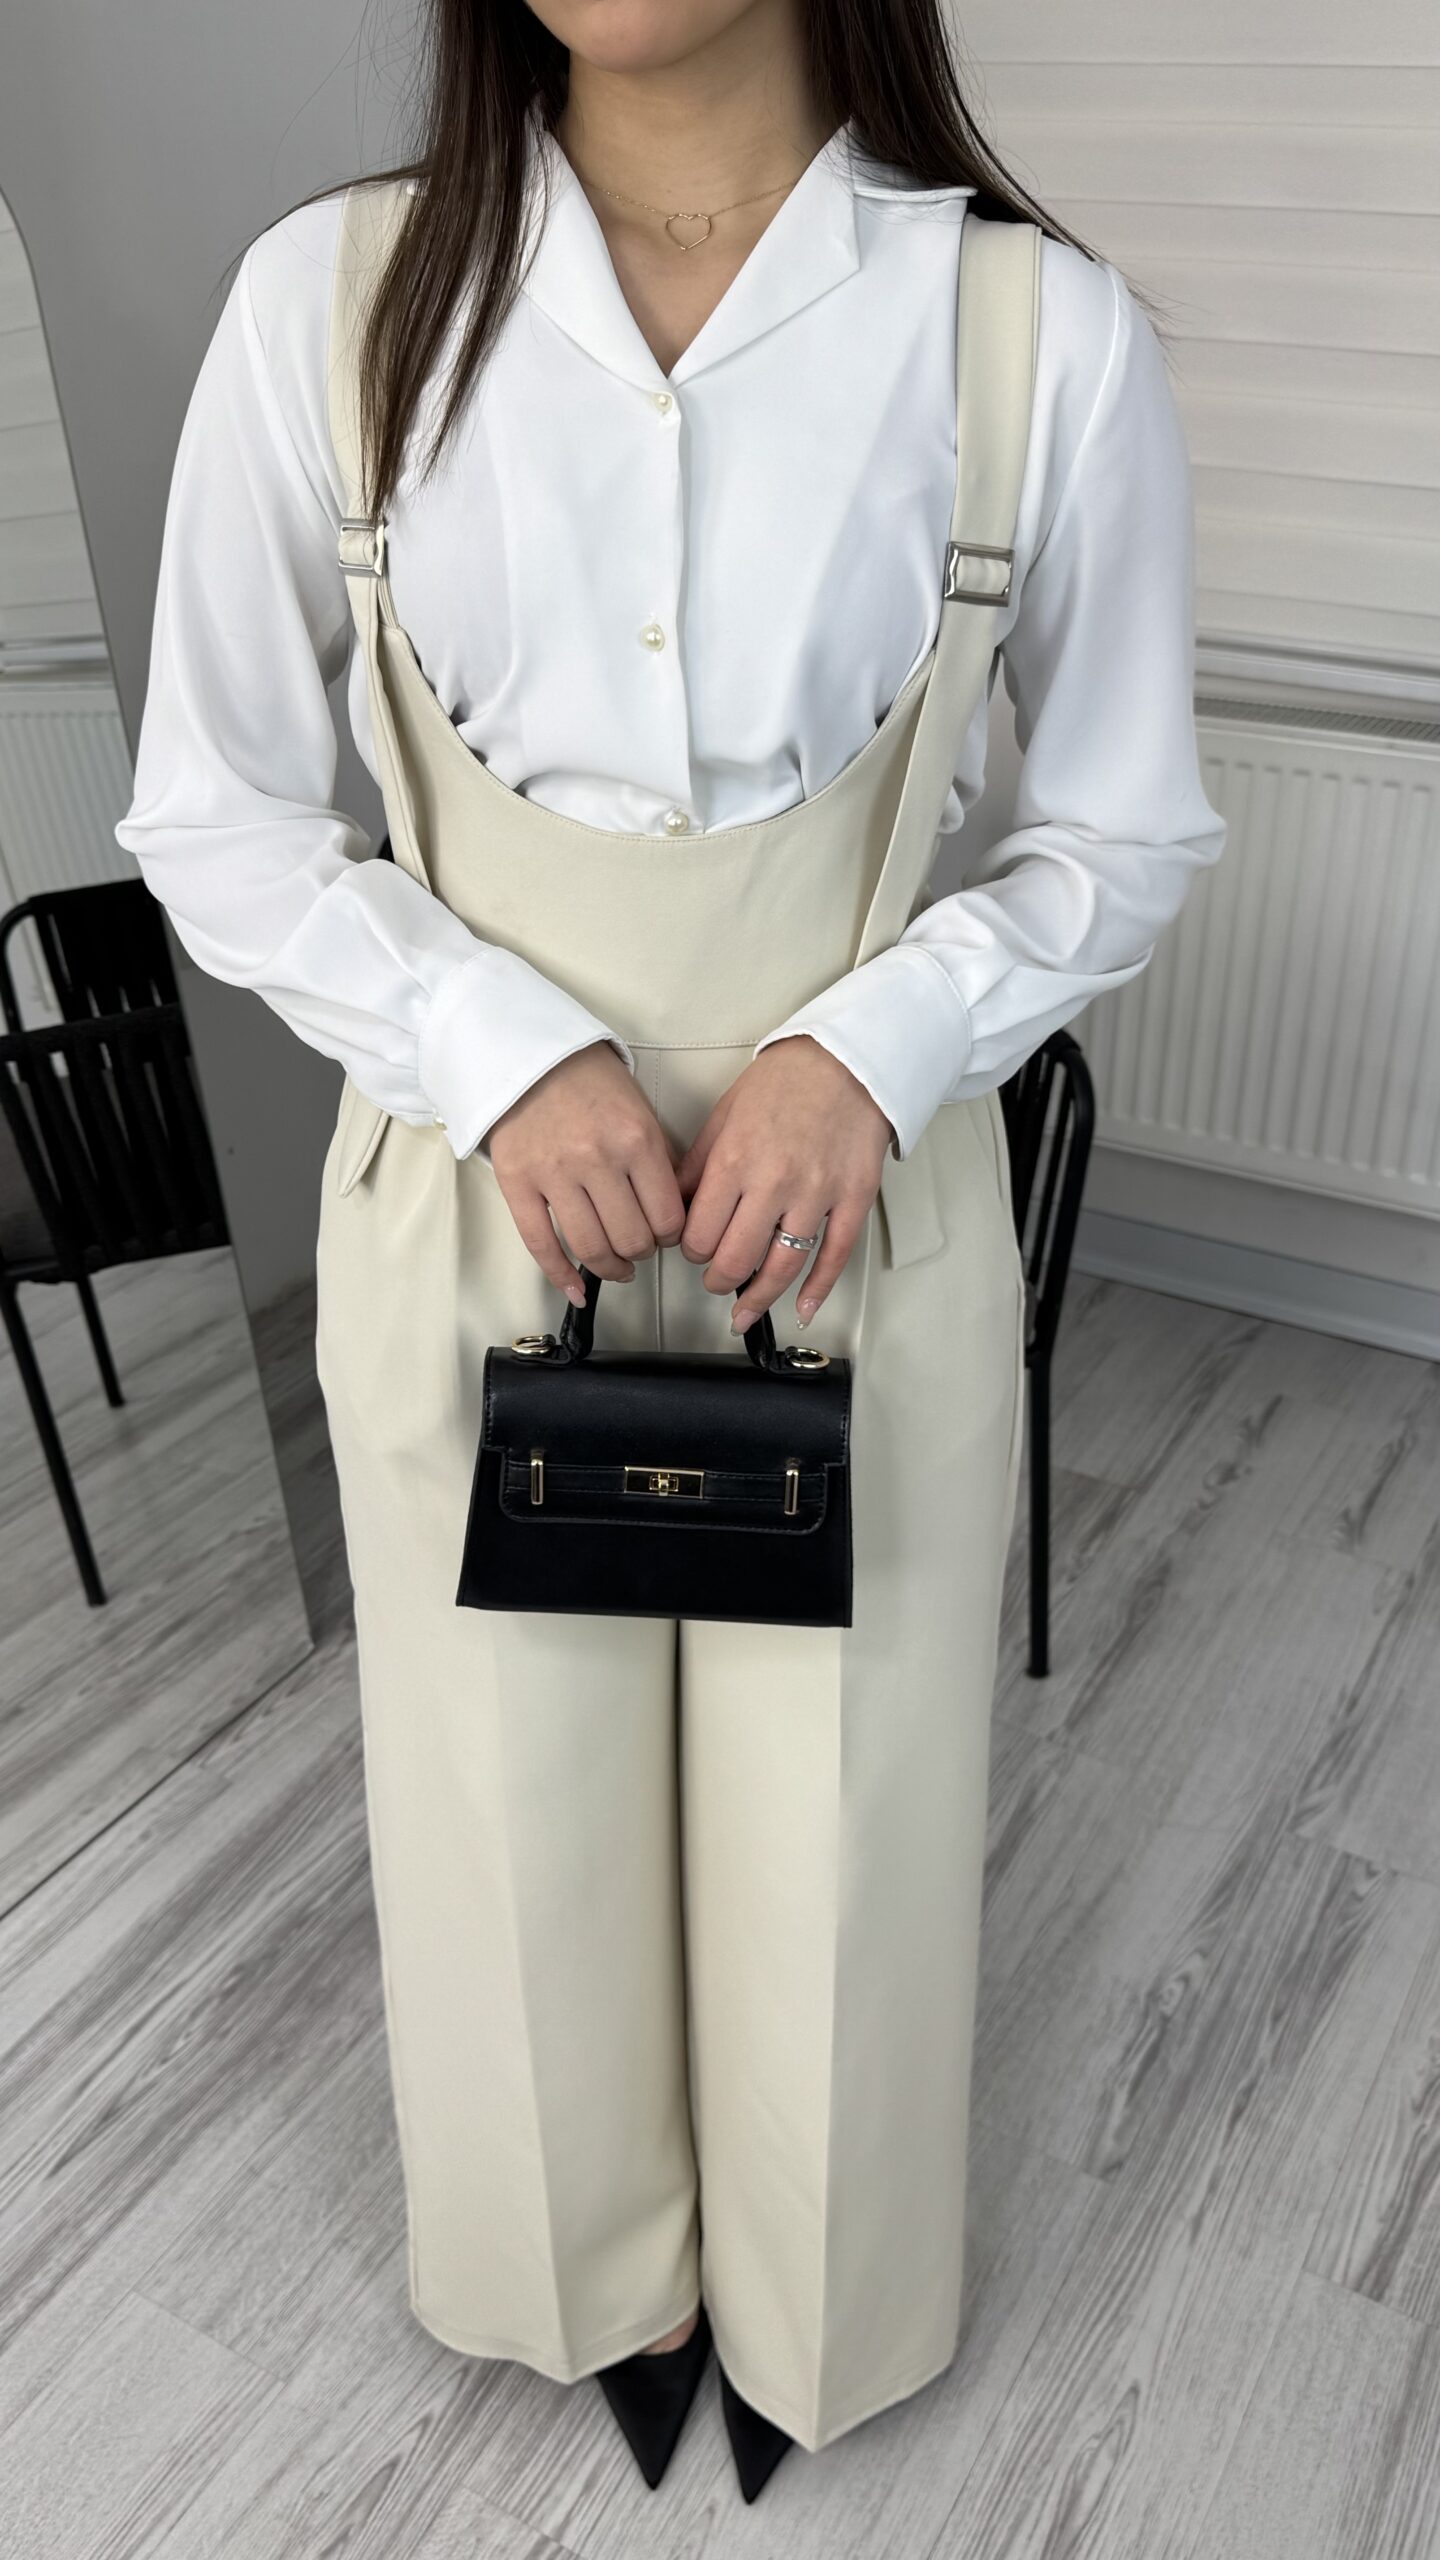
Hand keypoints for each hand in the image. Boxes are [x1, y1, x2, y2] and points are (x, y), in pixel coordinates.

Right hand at [488, 1042, 685, 1303]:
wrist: (530, 1055)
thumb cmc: (589, 1082)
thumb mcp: (640, 1111)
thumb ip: (659, 1161)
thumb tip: (674, 1213)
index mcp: (636, 1140)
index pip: (668, 1218)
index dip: (673, 1237)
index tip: (667, 1236)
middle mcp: (597, 1159)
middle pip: (632, 1239)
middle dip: (641, 1253)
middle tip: (640, 1248)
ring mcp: (554, 1173)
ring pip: (591, 1247)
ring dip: (610, 1268)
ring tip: (616, 1267)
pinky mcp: (517, 1183)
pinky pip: (541, 1244)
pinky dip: (561, 1276)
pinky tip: (577, 1290)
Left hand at [676, 1036, 894, 1329]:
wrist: (846, 1060)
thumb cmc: (786, 1082)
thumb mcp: (724, 1115)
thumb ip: (697, 1165)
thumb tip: (675, 1206)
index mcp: (735, 1161)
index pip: (699, 1234)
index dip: (690, 1251)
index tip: (693, 1249)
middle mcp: (774, 1183)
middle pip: (735, 1259)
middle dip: (717, 1280)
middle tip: (715, 1280)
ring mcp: (816, 1195)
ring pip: (781, 1267)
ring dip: (757, 1298)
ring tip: (744, 1310)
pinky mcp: (853, 1200)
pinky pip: (833, 1257)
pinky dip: (816, 1291)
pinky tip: (801, 1308)